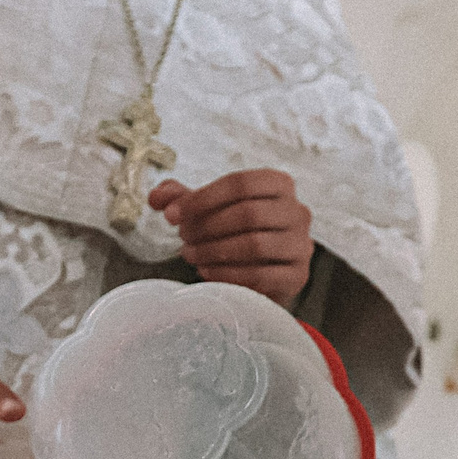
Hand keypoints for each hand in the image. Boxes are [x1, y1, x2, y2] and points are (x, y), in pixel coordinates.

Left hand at [148, 168, 314, 308]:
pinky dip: (228, 274)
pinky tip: (207, 273)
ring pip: (255, 244)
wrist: (266, 274)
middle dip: (206, 227)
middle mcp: (298, 211)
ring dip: (214, 251)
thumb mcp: (210, 211)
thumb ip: (182, 200)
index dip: (201, 198)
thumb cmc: (236, 233)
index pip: (240, 183)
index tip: (171, 215)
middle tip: (183, 239)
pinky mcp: (298, 275)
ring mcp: (302, 244)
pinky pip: (261, 275)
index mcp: (279, 185)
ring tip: (191, 256)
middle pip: (248, 213)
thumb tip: (155, 197)